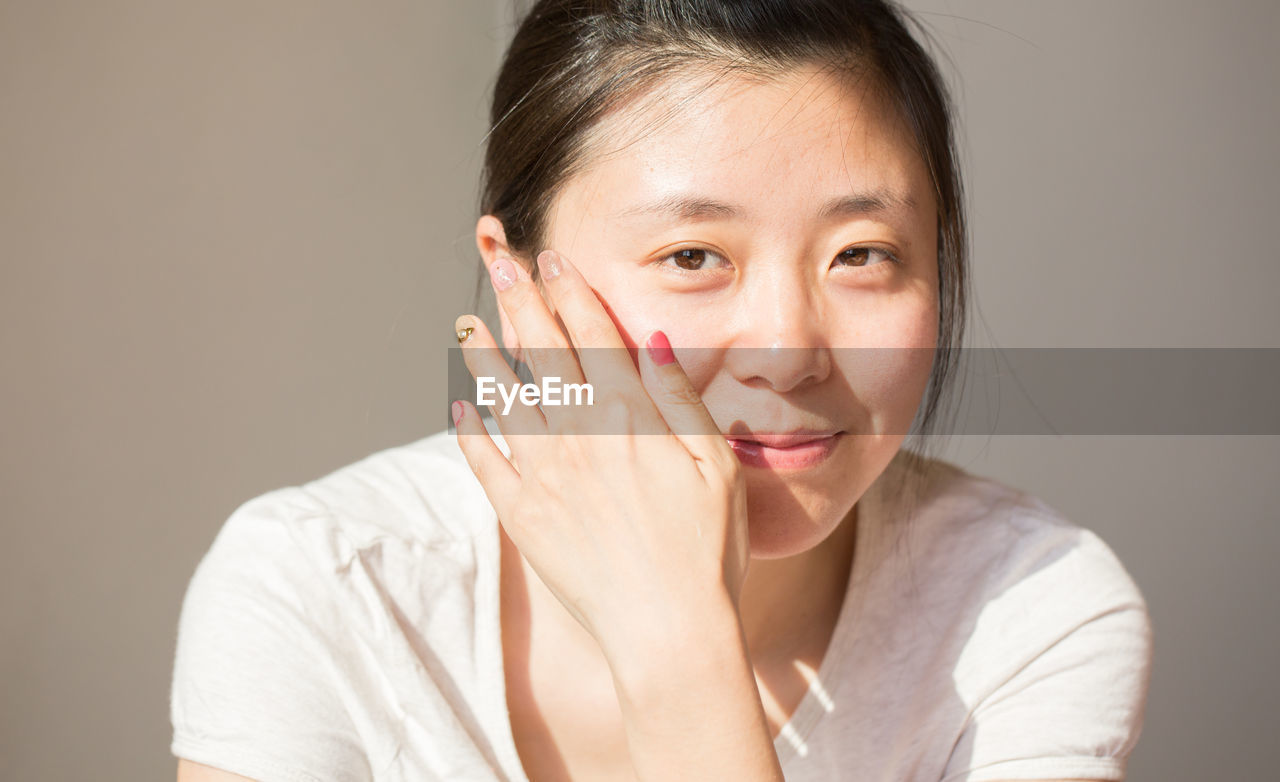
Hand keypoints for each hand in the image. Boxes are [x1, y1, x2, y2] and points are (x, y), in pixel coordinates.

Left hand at [451, 249, 749, 665]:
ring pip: (504, 397)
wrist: (667, 630)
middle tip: (494, 254)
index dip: (568, 289)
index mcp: (628, 416)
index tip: (550, 257)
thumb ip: (678, 399)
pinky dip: (469, 429)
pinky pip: (485, 462)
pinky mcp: (521, 516)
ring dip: (484, 354)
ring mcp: (543, 476)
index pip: (591, 334)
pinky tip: (459, 406)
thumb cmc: (706, 550)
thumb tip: (650, 342)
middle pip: (541, 350)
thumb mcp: (714, 464)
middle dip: (515, 296)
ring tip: (467, 321)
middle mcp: (577, 435)